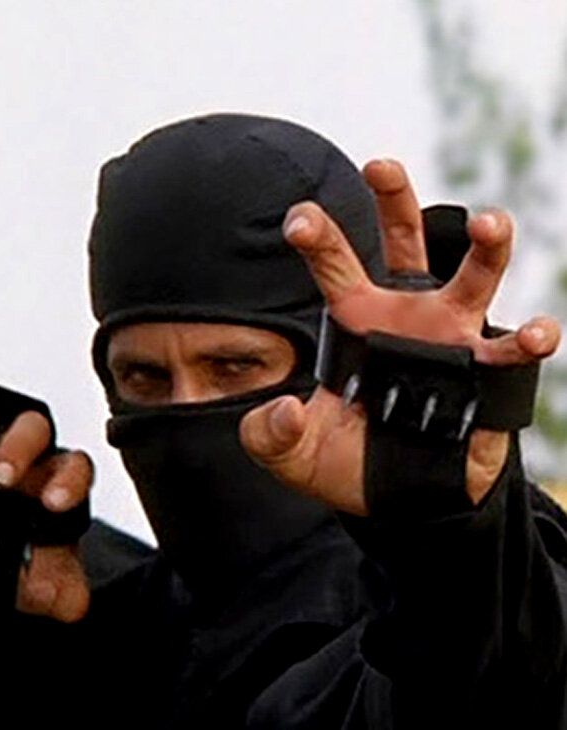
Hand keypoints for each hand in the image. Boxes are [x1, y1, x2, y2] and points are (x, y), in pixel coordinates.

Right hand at [0, 402, 92, 622]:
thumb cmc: (19, 545)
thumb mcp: (43, 572)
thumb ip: (62, 588)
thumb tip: (71, 602)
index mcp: (54, 479)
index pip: (74, 465)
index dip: (69, 480)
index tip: (54, 503)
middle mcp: (20, 457)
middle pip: (31, 429)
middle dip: (17, 449)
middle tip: (2, 479)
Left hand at [240, 159, 560, 513]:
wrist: (394, 499)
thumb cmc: (342, 463)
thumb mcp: (291, 451)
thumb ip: (268, 433)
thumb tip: (284, 410)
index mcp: (356, 321)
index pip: (335, 268)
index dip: (318, 239)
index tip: (298, 217)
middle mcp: (406, 317)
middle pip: (406, 242)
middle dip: (395, 200)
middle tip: (378, 165)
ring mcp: (451, 340)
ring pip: (473, 278)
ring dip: (487, 247)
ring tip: (491, 223)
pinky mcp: (486, 376)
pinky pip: (514, 352)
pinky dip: (530, 340)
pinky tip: (536, 332)